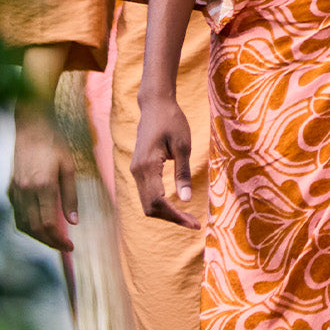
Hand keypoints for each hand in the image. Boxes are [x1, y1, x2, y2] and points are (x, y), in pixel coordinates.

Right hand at [9, 103, 78, 252]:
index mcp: (43, 186)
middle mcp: (25, 191)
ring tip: (52, 240)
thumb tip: (73, 222)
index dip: (58, 240)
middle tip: (63, 247)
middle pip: (34, 228)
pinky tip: (39, 225)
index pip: (48, 223)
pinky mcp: (10, 188)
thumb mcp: (69, 168)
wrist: (30, 128)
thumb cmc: (54, 144)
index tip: (70, 247)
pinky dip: (27, 225)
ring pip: (22, 224)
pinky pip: (16, 214)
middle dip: (49, 242)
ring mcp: (15, 190)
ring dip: (37, 236)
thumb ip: (71, 196)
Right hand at [131, 94, 197, 227]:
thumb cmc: (171, 121)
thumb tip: (186, 200)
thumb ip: (183, 173)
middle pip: (150, 208)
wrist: (155, 105)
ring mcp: (135, 170)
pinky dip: (161, 204)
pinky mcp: (139, 169)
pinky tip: (176, 205)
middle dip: (171, 218)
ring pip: (147, 203)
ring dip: (166, 213)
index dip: (176, 217)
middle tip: (193, 223)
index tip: (194, 224)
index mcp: (147, 166)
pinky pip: (147, 194)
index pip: (158, 202)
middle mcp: (137, 171)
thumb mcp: (183, 146)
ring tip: (187, 217)